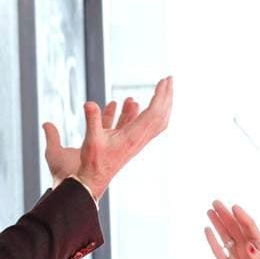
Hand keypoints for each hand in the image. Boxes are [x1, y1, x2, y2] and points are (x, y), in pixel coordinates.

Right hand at [42, 76, 172, 199]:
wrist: (95, 180)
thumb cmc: (93, 162)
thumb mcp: (91, 140)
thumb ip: (92, 120)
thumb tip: (89, 103)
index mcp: (133, 136)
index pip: (153, 113)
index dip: (160, 96)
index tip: (164, 80)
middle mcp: (139, 138)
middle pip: (161, 115)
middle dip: (166, 96)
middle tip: (169, 78)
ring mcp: (138, 141)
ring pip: (157, 120)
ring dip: (162, 103)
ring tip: (163, 87)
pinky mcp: (132, 142)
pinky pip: (148, 124)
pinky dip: (151, 111)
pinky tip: (143, 104)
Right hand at [204, 200, 259, 258]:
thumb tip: (250, 246)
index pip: (251, 230)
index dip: (243, 217)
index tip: (234, 207)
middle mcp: (249, 253)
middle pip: (236, 229)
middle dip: (227, 215)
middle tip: (216, 202)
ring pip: (226, 238)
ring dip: (218, 224)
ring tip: (210, 210)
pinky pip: (219, 252)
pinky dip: (213, 241)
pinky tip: (207, 229)